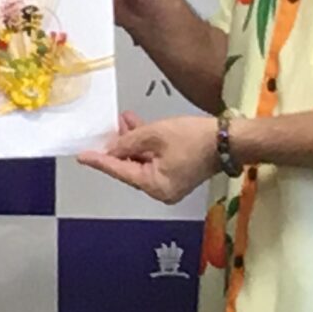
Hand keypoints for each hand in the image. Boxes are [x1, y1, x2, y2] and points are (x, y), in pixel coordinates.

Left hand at [77, 112, 217, 205]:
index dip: (100, 161)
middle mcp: (161, 190)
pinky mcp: (178, 175)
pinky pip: (154, 161)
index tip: (82, 156)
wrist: (230, 140)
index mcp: (155, 185)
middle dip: (120, 146)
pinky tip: (139, 128)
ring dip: (133, 142)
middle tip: (108, 129)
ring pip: (143, 162)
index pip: (120, 171)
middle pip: (131, 168)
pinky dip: (146, 146)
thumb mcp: (156, 134)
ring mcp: (170, 184)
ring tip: (125, 120)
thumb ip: (129, 141)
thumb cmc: (197, 138)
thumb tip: (112, 149)